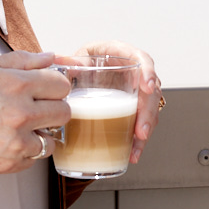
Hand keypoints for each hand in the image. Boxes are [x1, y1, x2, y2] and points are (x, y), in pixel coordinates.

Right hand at [0, 50, 70, 174]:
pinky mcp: (8, 163)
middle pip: (64, 112)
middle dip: (52, 108)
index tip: (45, 89)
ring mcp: (16, 141)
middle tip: (35, 108)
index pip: (61, 85)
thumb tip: (50, 58)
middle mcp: (20, 113)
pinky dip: (25, 151)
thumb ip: (21, 61)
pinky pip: (34, 158)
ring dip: (40, 133)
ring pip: (52, 139)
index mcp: (16, 84)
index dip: (53, 85)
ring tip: (17, 127)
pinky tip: (5, 140)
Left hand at [69, 39, 161, 164]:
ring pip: (149, 110)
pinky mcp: (134, 108)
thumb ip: (71, 62)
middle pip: (150, 92)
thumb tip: (58, 61)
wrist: (84, 71)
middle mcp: (134, 73)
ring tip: (134, 150)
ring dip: (144, 131)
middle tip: (140, 132)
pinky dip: (137, 140)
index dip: (148, 72)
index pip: (141, 58)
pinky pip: (141, 122)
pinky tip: (131, 153)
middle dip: (148, 113)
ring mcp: (136, 91)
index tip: (148, 87)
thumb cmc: (85, 61)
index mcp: (121, 54)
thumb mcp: (78, 58)